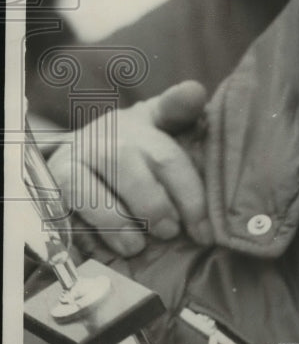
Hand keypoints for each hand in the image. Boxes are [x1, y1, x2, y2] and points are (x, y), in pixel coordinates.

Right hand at [48, 80, 211, 256]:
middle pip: (128, 168)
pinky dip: (82, 236)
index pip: (168, 158)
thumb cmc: (133, 144)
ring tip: (136, 247)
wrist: (79, 149)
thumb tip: (195, 92)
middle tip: (168, 233)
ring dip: (116, 224)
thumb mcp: (160, 124)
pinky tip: (100, 251)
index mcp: (139, 123)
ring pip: (88, 192)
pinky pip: (61, 214)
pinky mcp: (49, 187)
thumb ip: (180, 111)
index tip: (205, 232)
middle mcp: (103, 138)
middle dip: (153, 206)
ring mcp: (72, 161)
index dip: (191, 198)